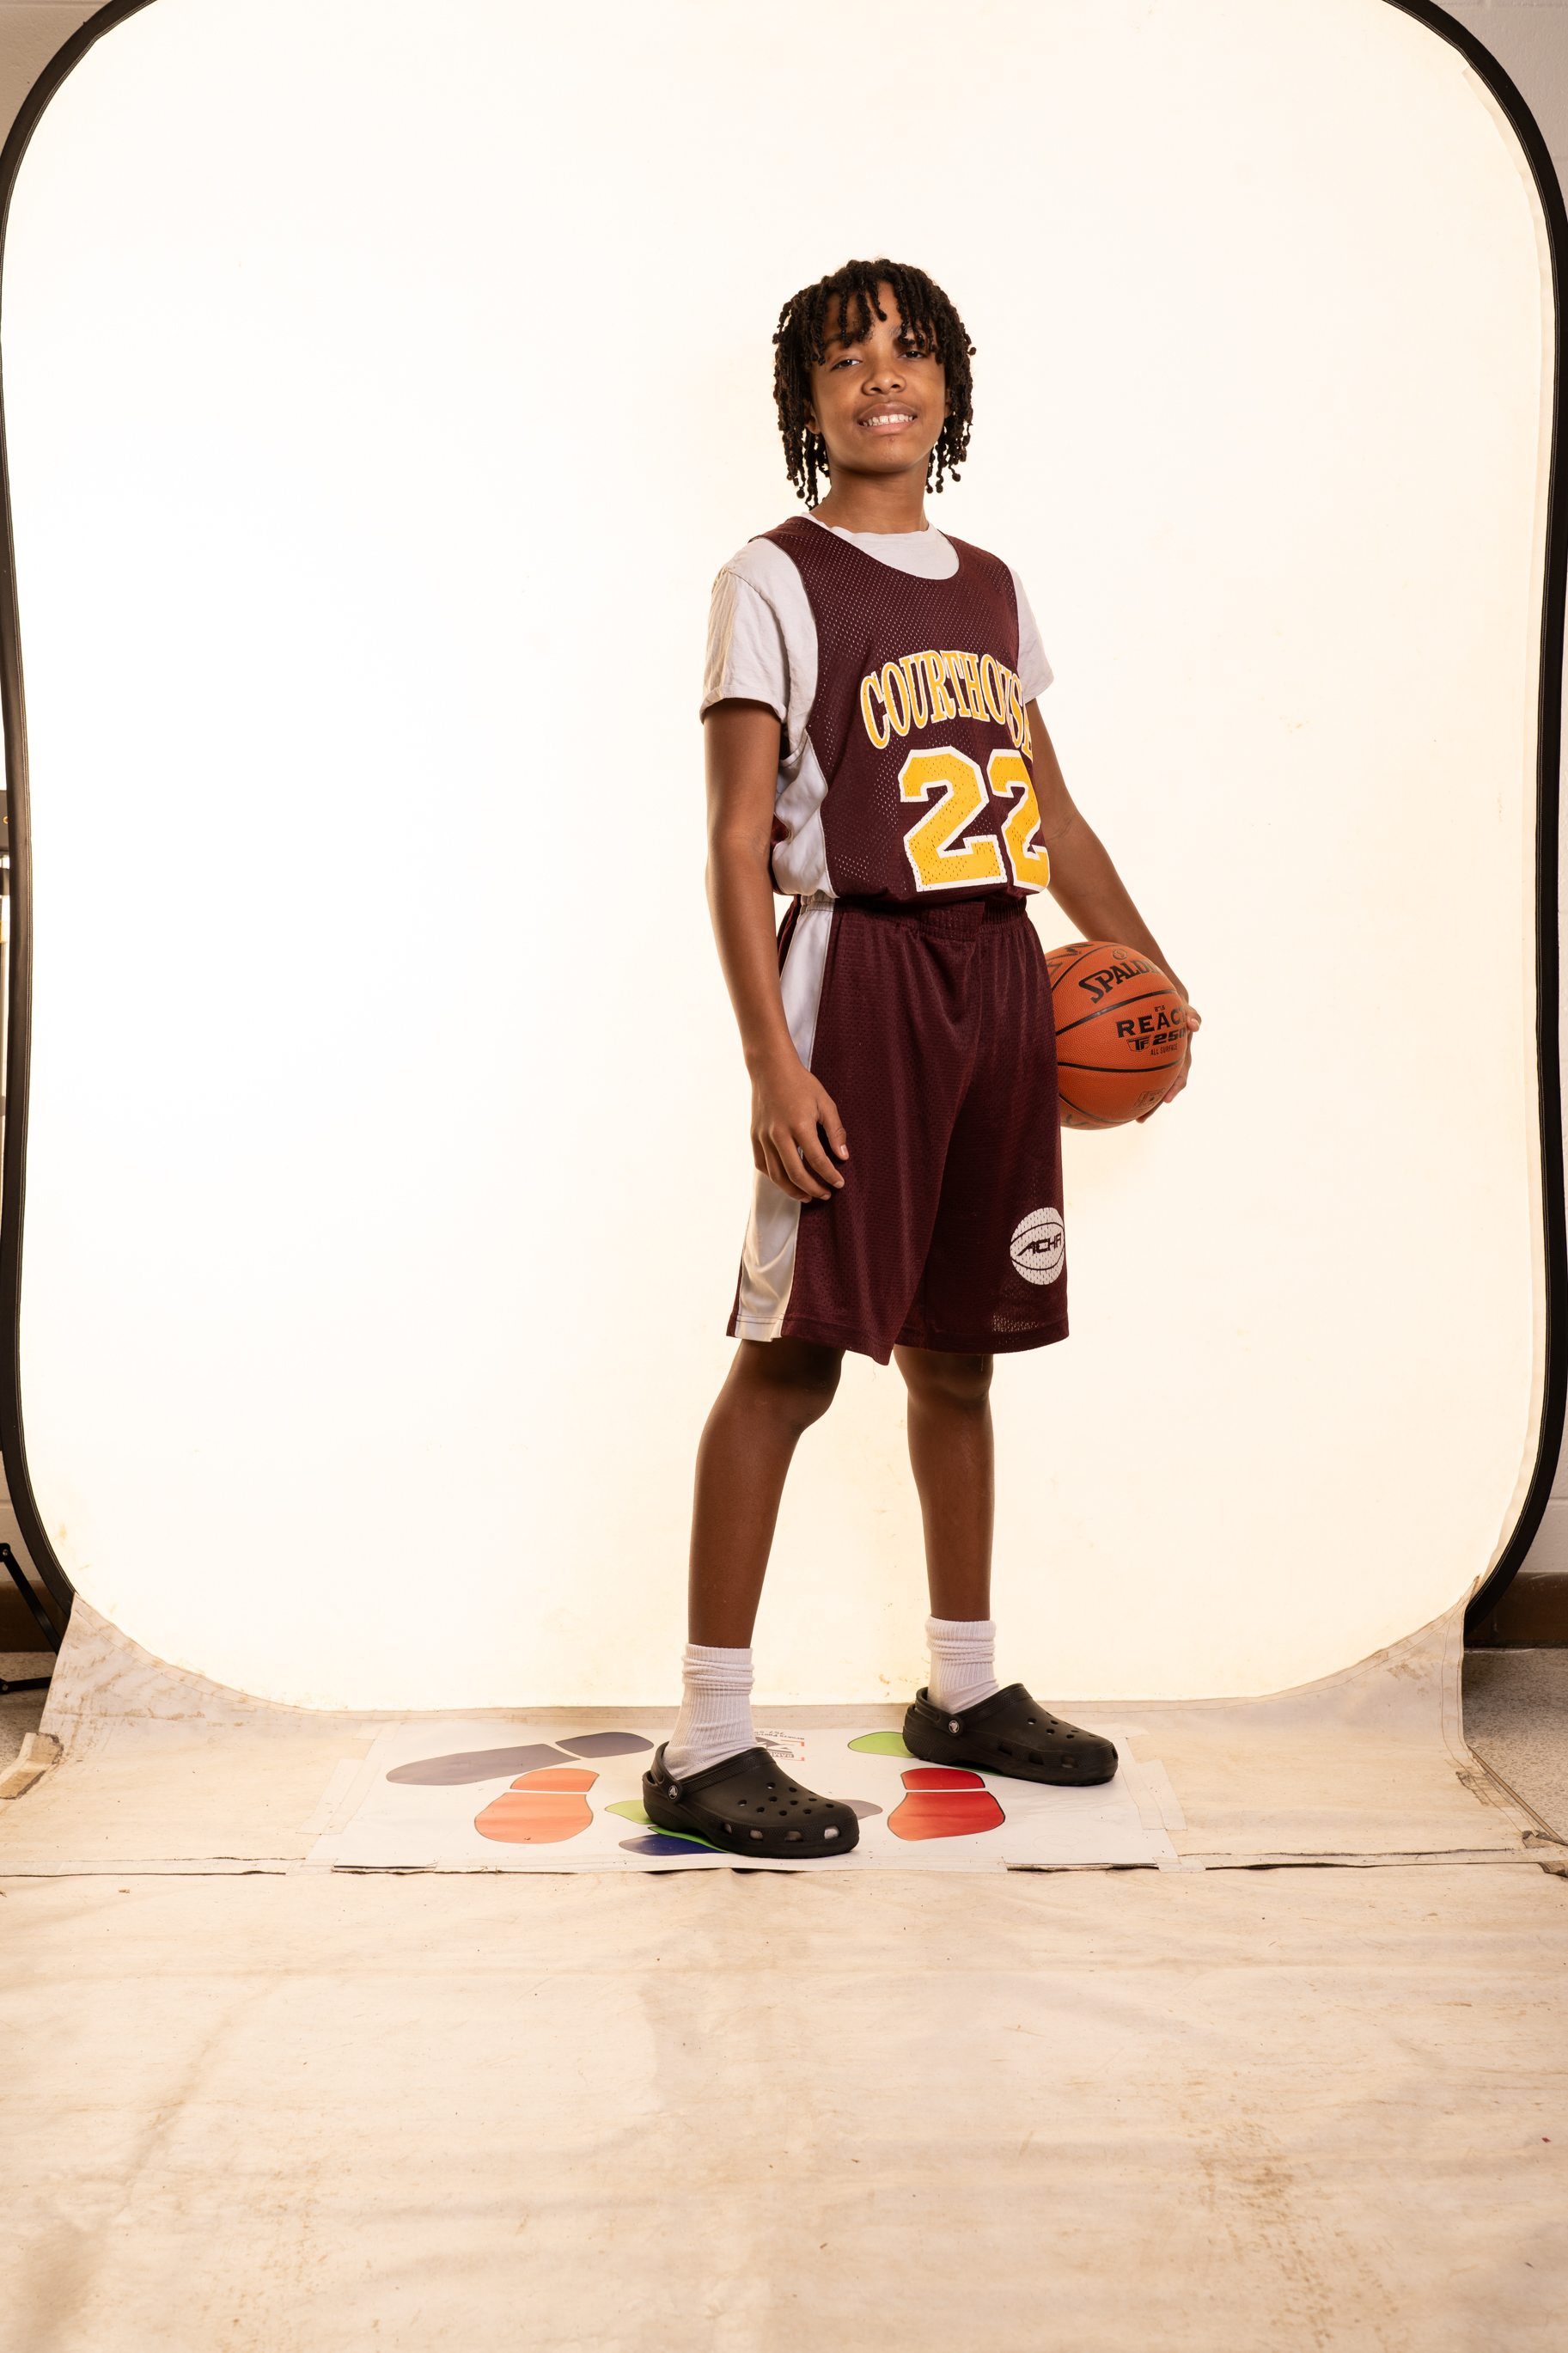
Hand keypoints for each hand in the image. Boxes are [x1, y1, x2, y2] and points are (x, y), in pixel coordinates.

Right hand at [751, 1049, 848, 1200]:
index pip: (818, 1160)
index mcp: (800, 1125)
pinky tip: (786, 1181)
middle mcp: (779, 1134)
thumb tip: (843, 1156)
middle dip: (813, 1189)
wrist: (770, 1069)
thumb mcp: (825, 1102)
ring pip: (777, 1175)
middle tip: (825, 1194)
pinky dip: (774, 1177)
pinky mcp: (754, 1136)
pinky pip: (762, 1164)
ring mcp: (764, 1136)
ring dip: (792, 1190)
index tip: (839, 1183)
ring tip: (806, 1196)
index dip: (830, 1176)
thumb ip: (835, 1130)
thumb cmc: (801, 1083)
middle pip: (796, 1174)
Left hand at [1139, 1001, 1200, 1119]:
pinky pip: (1140, 1077)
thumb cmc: (1178, 1009)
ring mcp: (1161, 1067)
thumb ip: (1191, 1016)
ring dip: (1143, 1103)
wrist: (1170, 1007)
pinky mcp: (1149, 1063)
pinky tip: (1116, 1095)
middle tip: (1141, 1119)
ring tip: (1129, 1117)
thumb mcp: (1187, 1010)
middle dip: (1153, 1106)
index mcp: (1182, 1058)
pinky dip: (1131, 1086)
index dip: (1174, 1089)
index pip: (1180, 1077)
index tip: (1167, 1100)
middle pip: (1163, 1091)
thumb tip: (1195, 1025)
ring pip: (1152, 1089)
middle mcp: (1172, 1067)